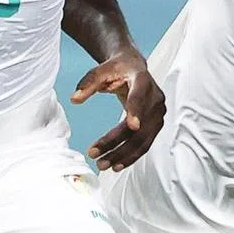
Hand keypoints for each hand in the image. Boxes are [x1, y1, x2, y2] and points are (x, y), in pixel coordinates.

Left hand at [71, 50, 165, 171]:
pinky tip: (116, 164)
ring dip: (123, 155)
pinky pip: (145, 143)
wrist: (133, 68)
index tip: (132, 125)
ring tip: (103, 164)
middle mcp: (155, 97)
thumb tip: (74, 99)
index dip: (136, 110)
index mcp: (142, 79)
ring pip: (142, 139)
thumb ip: (88, 84)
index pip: (139, 96)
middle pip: (139, 125)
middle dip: (117, 143)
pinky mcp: (156, 123)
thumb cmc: (116, 69)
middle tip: (96, 156)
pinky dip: (131, 155)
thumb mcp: (100, 71)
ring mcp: (158, 112)